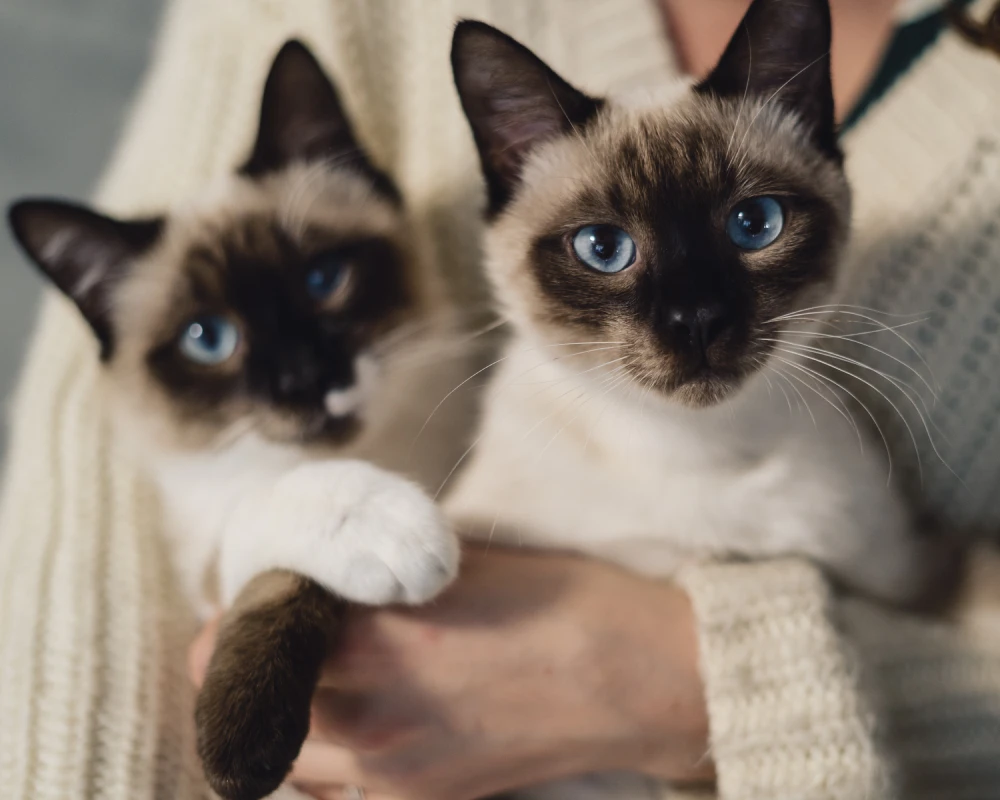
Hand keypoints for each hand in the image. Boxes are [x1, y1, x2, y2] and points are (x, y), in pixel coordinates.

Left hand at [190, 549, 712, 799]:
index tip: (242, 604)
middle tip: (269, 638)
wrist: (630, 676)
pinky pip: (338, 795)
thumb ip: (376, 573)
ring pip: (286, 761)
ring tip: (305, 685)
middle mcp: (370, 716)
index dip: (233, 619)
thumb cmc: (556, 598)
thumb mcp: (456, 560)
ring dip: (278, 721)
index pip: (251, 637)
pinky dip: (322, 767)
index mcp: (375, 641)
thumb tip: (328, 576)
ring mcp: (393, 773)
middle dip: (246, 668)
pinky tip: (345, 734)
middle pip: (254, 704)